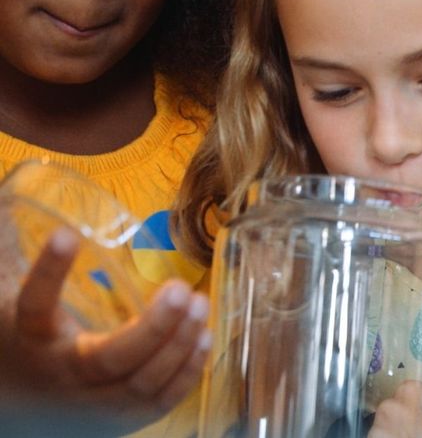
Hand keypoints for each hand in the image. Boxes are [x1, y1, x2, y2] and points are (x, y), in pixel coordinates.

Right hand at [0, 228, 210, 431]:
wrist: (17, 409)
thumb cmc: (30, 344)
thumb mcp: (23, 310)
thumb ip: (36, 268)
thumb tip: (24, 204)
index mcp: (32, 339)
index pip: (34, 306)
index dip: (49, 272)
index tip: (67, 235)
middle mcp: (62, 376)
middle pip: (109, 359)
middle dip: (154, 326)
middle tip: (181, 289)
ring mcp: (93, 405)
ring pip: (141, 384)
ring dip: (178, 345)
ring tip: (200, 305)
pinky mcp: (120, 421)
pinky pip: (159, 402)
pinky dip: (186, 372)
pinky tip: (204, 337)